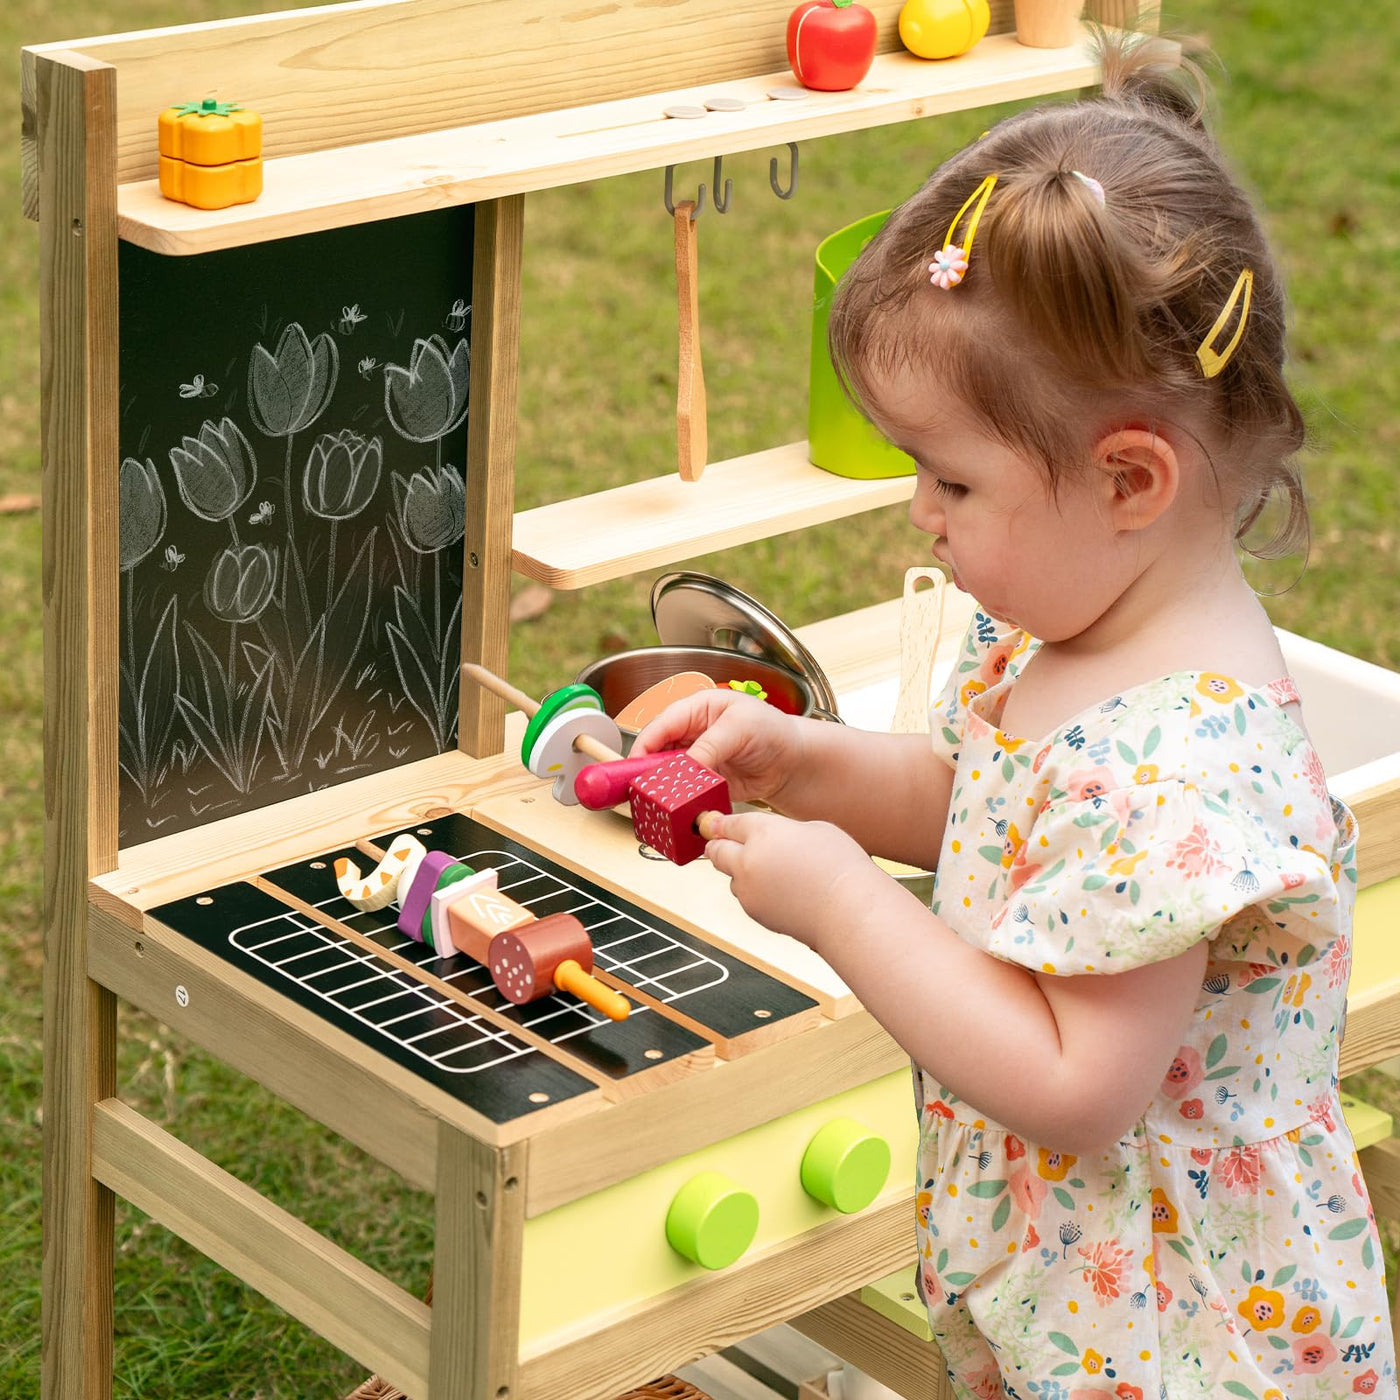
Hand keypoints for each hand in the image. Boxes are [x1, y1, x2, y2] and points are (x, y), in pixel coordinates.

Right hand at [632, 690, 803, 807]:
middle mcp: (692, 734)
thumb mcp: (740, 727)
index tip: (635, 765)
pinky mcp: (703, 784)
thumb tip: (685, 765)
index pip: (660, 725)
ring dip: (662, 789)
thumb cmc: (772, 731)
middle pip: (657, 752)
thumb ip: (710, 745)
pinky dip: (679, 803)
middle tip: (642, 788)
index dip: (644, 745)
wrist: (793, 762)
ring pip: (667, 775)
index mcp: (696, 710)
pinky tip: (678, 809)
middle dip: (649, 770)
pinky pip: (684, 794)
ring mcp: (696, 760)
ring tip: (658, 802)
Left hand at [696, 809, 873, 951]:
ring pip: (731, 876)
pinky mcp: (755, 912)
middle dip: (718, 845)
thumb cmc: (841, 868)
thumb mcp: (815, 829)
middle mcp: (748, 861)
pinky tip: (783, 890)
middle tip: (726, 844)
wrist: (849, 910)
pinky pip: (746, 896)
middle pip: (715, 850)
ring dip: (741, 871)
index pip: (730, 824)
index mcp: (763, 833)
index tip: (718, 824)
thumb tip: (771, 836)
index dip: (723, 823)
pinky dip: (756, 891)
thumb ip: (783, 829)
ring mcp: (749, 889)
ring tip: (774, 871)